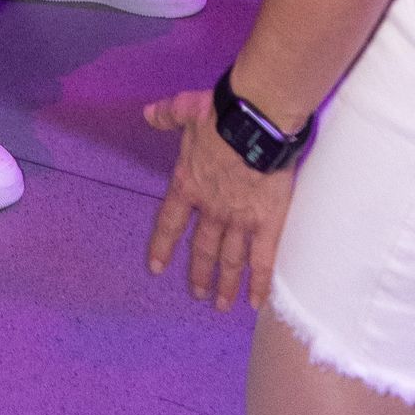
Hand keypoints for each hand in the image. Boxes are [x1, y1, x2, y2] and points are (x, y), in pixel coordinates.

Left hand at [145, 92, 295, 310]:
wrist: (256, 120)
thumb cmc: (220, 113)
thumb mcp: (186, 109)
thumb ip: (166, 115)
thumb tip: (147, 113)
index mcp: (188, 185)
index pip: (169, 223)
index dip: (162, 246)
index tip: (157, 267)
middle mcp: (211, 209)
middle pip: (202, 248)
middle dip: (198, 273)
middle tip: (197, 293)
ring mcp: (239, 220)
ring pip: (230, 260)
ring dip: (225, 284)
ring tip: (221, 305)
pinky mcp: (267, 223)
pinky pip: (263, 260)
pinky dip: (260, 283)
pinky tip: (257, 302)